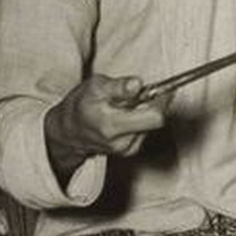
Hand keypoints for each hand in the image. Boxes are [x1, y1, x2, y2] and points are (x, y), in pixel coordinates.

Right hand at [44, 74, 169, 186]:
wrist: (68, 131)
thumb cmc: (80, 105)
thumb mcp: (95, 87)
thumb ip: (118, 87)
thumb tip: (137, 84)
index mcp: (112, 125)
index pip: (154, 118)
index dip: (163, 101)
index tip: (167, 88)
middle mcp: (122, 142)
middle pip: (156, 121)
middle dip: (154, 104)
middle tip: (141, 93)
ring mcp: (127, 149)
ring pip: (151, 125)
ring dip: (145, 111)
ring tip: (126, 104)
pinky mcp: (130, 151)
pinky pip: (146, 131)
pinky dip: (141, 120)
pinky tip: (126, 115)